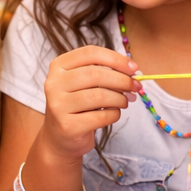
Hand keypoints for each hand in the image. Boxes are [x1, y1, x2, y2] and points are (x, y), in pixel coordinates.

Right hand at [39, 46, 138, 161]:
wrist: (59, 137)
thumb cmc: (77, 105)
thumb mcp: (83, 83)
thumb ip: (103, 72)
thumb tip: (133, 71)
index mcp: (58, 66)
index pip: (90, 53)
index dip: (116, 59)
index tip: (133, 68)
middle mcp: (54, 83)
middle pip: (96, 74)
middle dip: (122, 80)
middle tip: (136, 87)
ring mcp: (58, 105)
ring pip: (100, 96)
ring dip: (120, 98)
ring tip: (125, 101)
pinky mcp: (67, 126)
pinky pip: (101, 116)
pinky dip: (114, 114)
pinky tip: (114, 113)